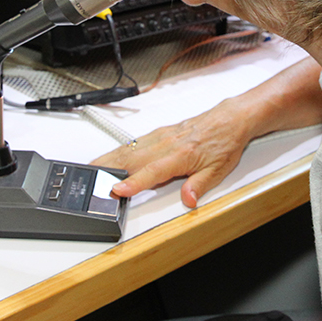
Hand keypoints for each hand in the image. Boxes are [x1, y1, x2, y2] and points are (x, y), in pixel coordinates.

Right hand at [92, 57, 321, 207]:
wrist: (231, 120)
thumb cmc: (225, 143)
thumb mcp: (218, 171)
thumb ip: (199, 187)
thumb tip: (188, 201)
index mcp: (180, 156)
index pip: (151, 172)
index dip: (133, 182)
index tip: (117, 189)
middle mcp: (167, 144)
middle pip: (132, 158)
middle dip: (109, 169)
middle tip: (90, 179)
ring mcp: (162, 136)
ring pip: (130, 148)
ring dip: (110, 158)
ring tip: (92, 167)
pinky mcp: (160, 132)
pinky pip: (136, 141)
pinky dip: (120, 149)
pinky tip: (112, 155)